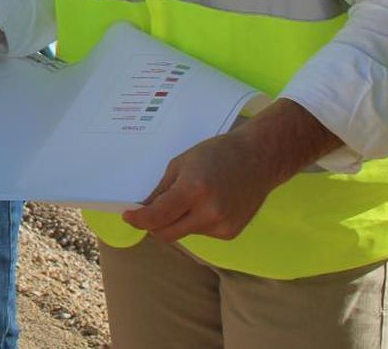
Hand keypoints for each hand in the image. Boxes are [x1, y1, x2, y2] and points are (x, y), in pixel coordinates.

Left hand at [122, 99, 339, 241]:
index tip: (128, 216)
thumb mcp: (181, 164)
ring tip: (190, 198)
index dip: (138, 220)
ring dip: (176, 222)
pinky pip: (201, 233)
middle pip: (167, 234)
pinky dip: (195, 222)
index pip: (156, 217)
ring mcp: (221, 226)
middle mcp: (208, 213)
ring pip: (183, 234)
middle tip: (148, 212)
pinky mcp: (230, 233)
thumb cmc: (217, 154)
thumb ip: (161, 191)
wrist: (259, 160)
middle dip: (153, 225)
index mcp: (193, 190)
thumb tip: (143, 210)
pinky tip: (208, 204)